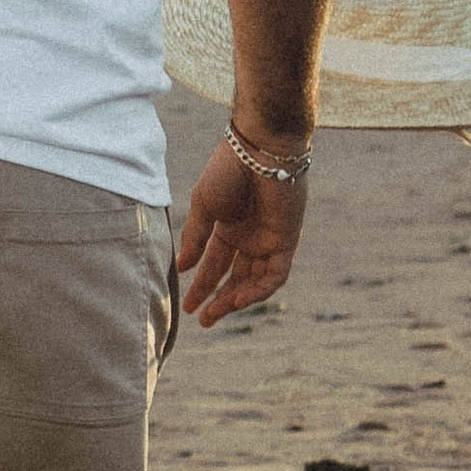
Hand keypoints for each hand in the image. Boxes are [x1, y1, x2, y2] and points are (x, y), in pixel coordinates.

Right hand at [176, 138, 306, 325]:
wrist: (259, 150)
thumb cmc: (228, 170)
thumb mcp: (203, 206)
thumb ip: (195, 237)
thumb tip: (183, 268)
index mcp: (227, 226)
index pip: (214, 264)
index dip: (201, 286)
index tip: (186, 306)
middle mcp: (249, 237)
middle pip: (234, 277)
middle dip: (218, 299)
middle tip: (202, 320)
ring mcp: (268, 240)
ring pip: (254, 280)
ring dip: (236, 299)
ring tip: (216, 313)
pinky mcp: (286, 240)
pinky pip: (274, 274)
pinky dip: (258, 289)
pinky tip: (238, 299)